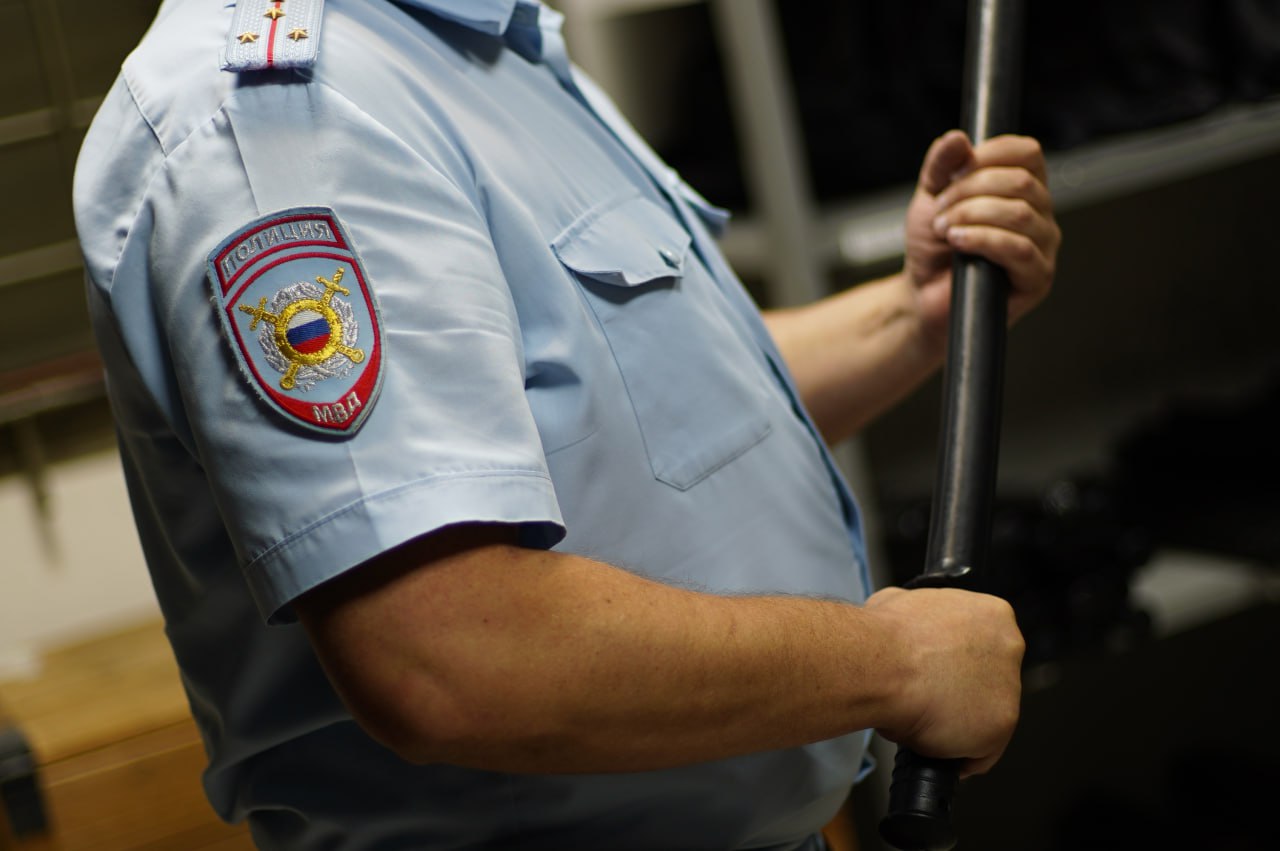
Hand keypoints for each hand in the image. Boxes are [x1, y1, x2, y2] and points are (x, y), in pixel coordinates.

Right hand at [865, 585, 1024, 776]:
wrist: (884, 667)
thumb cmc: (887, 639)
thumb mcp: (899, 604)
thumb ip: (921, 619)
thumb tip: (906, 629)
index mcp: (992, 614)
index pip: (979, 646)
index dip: (953, 664)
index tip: (937, 674)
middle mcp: (1009, 646)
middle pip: (986, 682)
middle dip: (956, 693)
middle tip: (926, 698)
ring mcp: (1010, 687)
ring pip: (982, 718)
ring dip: (954, 723)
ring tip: (920, 719)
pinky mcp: (1002, 725)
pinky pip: (978, 753)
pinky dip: (953, 754)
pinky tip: (928, 743)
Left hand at [903, 130, 1059, 348]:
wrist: (923, 296)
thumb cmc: (933, 249)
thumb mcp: (930, 198)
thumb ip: (942, 167)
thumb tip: (958, 138)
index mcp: (1023, 189)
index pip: (1027, 153)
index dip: (989, 155)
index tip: (955, 172)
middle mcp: (1040, 214)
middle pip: (1021, 182)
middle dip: (971, 191)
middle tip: (940, 211)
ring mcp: (1043, 247)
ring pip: (1020, 214)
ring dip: (972, 216)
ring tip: (944, 229)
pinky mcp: (1038, 278)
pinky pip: (1020, 250)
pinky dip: (983, 240)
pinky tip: (958, 242)